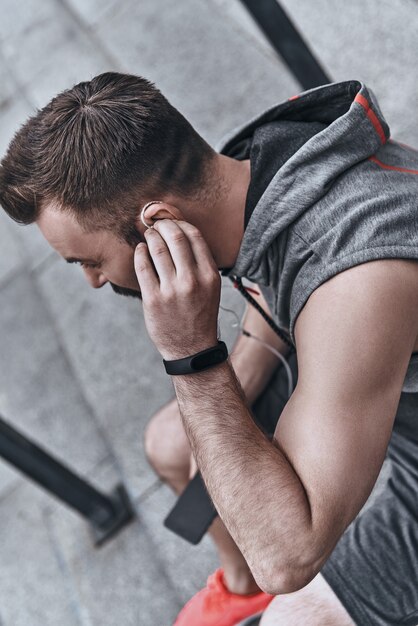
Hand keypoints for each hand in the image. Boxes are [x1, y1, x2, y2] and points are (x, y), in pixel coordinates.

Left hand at [134, 218, 220, 360]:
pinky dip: (140, 253)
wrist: (191, 348)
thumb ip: (199, 263)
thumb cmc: (199, 313)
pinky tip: (140, 250)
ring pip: (157, 250)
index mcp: (210, 275)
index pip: (194, 236)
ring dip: (150, 237)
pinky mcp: (154, 299)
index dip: (180, 223)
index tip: (171, 220)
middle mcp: (193, 281)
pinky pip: (143, 267)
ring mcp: (172, 291)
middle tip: (156, 223)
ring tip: (148, 234)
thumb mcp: (210, 287)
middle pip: (175, 238)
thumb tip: (179, 232)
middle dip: (163, 225)